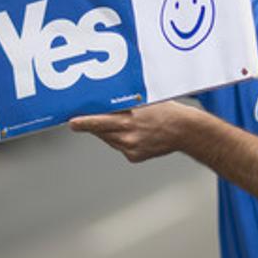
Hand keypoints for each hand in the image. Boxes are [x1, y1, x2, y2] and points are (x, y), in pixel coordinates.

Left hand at [69, 101, 195, 162]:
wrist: (185, 131)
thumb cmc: (166, 111)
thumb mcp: (144, 101)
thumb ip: (125, 104)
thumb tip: (105, 102)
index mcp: (129, 120)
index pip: (100, 121)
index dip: (84, 122)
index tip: (72, 122)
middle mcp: (128, 136)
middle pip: (100, 131)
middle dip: (90, 126)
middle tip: (76, 122)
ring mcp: (130, 148)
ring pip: (109, 139)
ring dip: (107, 132)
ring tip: (120, 122)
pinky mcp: (134, 156)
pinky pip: (119, 146)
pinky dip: (121, 140)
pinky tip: (133, 133)